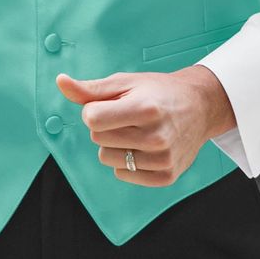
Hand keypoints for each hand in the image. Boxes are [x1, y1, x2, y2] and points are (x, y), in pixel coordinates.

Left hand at [56, 64, 235, 187]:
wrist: (199, 107)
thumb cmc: (157, 91)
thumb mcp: (125, 83)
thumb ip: (90, 88)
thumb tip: (60, 82)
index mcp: (145, 108)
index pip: (92, 119)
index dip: (94, 110)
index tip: (111, 104)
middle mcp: (156, 137)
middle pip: (97, 139)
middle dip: (105, 126)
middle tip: (128, 116)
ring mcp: (162, 159)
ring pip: (107, 158)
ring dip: (114, 145)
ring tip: (137, 130)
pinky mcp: (166, 177)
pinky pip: (122, 174)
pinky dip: (126, 161)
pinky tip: (145, 146)